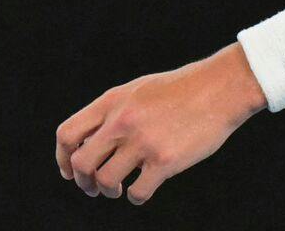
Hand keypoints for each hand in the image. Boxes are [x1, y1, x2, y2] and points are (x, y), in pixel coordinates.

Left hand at [54, 45, 265, 204]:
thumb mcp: (140, 89)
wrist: (222, 88)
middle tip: (94, 187)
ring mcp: (143, 142)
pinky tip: (144, 188)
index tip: (70, 171)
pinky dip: (136, 197)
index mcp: (113, 101)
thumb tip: (90, 141)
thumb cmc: (184, 89)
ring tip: (120, 188)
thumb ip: (114, 111)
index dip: (63, 158)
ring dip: (108, 191)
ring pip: (106, 181)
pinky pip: (137, 193)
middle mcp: (122, 121)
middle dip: (83, 181)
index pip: (67, 134)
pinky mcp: (164, 161)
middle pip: (81, 162)